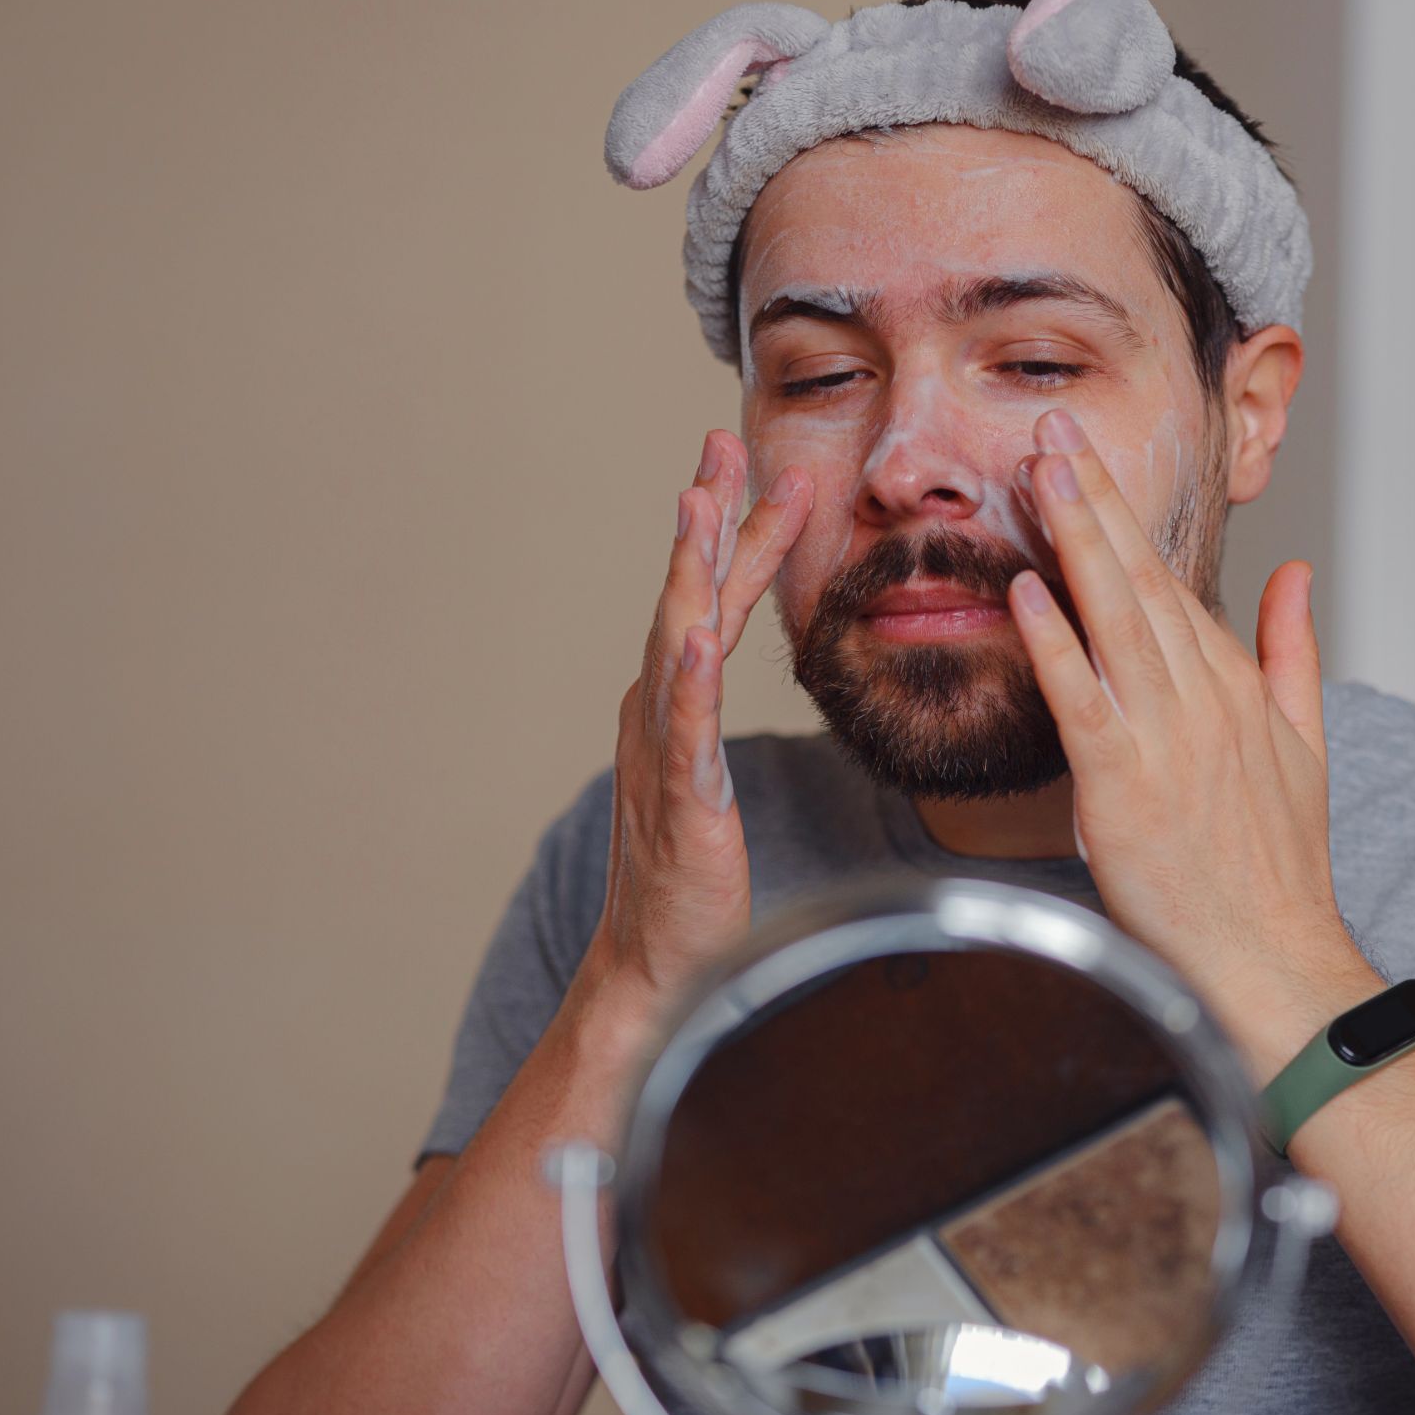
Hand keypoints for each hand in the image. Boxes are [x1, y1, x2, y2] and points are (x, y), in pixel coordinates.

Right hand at [580, 430, 810, 1024]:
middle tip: (722, 445)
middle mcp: (658, 715)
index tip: (756, 467)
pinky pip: (686, 735)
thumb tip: (719, 679)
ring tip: (700, 505)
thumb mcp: (706, 783)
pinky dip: (690, 685)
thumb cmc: (689, 883)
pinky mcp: (682, 804)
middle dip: (708, 519)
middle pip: (689, 598)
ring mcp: (664, 755)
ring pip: (678, 645)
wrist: (659, 969)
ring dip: (689, 573)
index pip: (710, 602)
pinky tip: (698, 641)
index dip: (733, 534)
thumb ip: (709, 726)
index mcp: (673, 706)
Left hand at [1005, 409, 1379, 1077]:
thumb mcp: (1306, 744)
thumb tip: (1298, 576)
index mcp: (1235, 687)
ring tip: (1036, 472)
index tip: (1083, 457)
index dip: (1122, 513)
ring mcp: (1165, 739)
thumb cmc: (1278, 870)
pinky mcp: (1125, 788)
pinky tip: (1026, 593)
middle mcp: (1202, 700)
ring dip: (1073, 540)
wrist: (1273, 958)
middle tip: (1050, 428)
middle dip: (1093, 496)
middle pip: (1139, 578)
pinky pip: (1083, 701)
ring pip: (1113, 618)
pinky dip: (1054, 644)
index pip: (1169, 581)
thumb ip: (1294, 651)